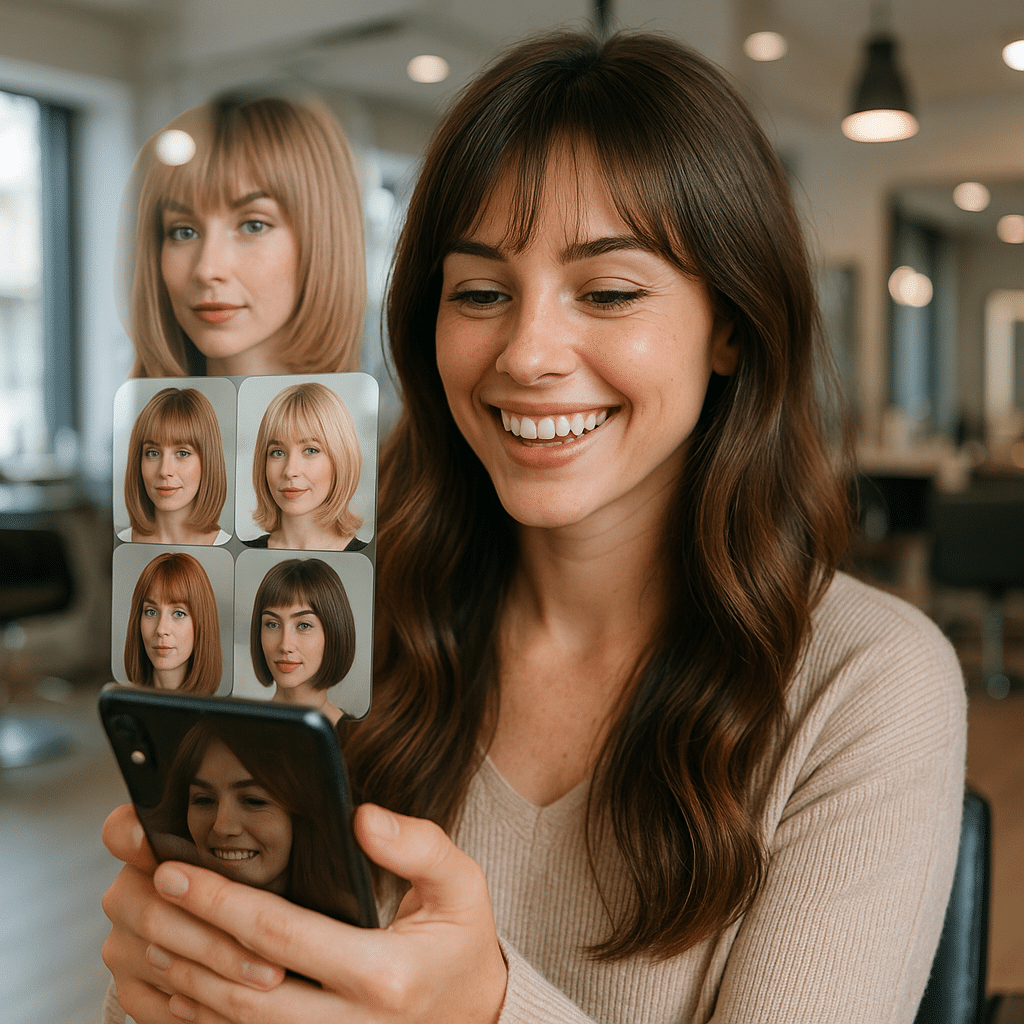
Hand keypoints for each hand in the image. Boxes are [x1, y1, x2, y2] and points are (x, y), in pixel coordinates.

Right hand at [101, 804, 284, 1023]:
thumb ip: (282, 833)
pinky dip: (196, 1010)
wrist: (241, 941)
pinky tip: (233, 1010)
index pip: (123, 831)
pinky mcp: (128, 986)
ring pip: (162, 960)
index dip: (135, 836)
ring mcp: (121, 942)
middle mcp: (126, 892)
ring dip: (219, 974)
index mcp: (151, 847)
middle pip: (154, 913)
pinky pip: (153, 1003)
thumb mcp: (271, 853)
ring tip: (270, 982)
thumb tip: (348, 816)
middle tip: (271, 959)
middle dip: (218, 939)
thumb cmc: (265, 882)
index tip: (162, 855)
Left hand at [102, 803, 507, 1023]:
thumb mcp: (463, 886)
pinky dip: (200, 1019)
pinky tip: (176, 985)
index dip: (222, 904)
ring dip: (182, 982)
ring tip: (148, 931)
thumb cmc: (461, 946)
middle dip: (185, 940)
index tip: (178, 871)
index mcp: (383, 976)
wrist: (475, 1018)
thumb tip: (363, 818)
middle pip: (240, 988)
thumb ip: (419, 847)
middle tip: (146, 895)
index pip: (282, 936)